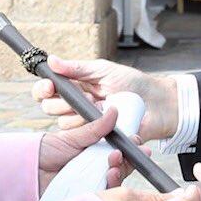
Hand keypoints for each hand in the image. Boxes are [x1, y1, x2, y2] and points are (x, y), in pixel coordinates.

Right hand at [33, 58, 178, 142]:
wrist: (158, 103)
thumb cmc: (133, 84)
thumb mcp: (103, 70)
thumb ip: (77, 68)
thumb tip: (52, 60)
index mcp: (75, 87)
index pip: (47, 90)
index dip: (42, 88)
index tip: (48, 86)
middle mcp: (76, 106)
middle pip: (50, 108)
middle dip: (62, 102)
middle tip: (85, 96)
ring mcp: (86, 124)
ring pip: (64, 125)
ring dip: (79, 115)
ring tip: (101, 106)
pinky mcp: (96, 139)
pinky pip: (82, 140)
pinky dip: (91, 129)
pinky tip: (105, 120)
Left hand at [36, 108, 132, 197]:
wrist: (27, 170)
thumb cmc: (47, 151)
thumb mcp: (73, 137)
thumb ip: (95, 127)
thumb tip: (114, 110)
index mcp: (95, 152)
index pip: (119, 150)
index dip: (130, 147)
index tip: (136, 140)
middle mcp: (96, 168)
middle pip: (121, 166)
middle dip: (129, 159)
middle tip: (127, 151)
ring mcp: (92, 183)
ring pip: (116, 180)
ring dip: (121, 170)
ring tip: (114, 163)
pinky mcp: (87, 196)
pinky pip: (104, 194)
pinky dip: (110, 185)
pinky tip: (109, 175)